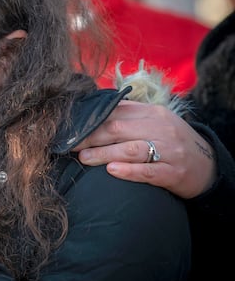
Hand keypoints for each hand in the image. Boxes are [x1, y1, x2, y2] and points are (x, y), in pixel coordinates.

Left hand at [72, 100, 215, 198]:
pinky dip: (128, 171)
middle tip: (71, 145)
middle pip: (118, 128)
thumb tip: (95, 108)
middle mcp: (161, 129)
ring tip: (84, 158)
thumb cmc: (172, 142)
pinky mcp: (173, 172)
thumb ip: (130, 114)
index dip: (91, 120)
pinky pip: (148, 171)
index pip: (116, 112)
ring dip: (103, 154)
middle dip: (91, 137)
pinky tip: (111, 171)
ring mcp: (169, 151)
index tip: (72, 128)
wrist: (208, 165)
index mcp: (153, 113)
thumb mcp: (155, 121)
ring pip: (130, 149)